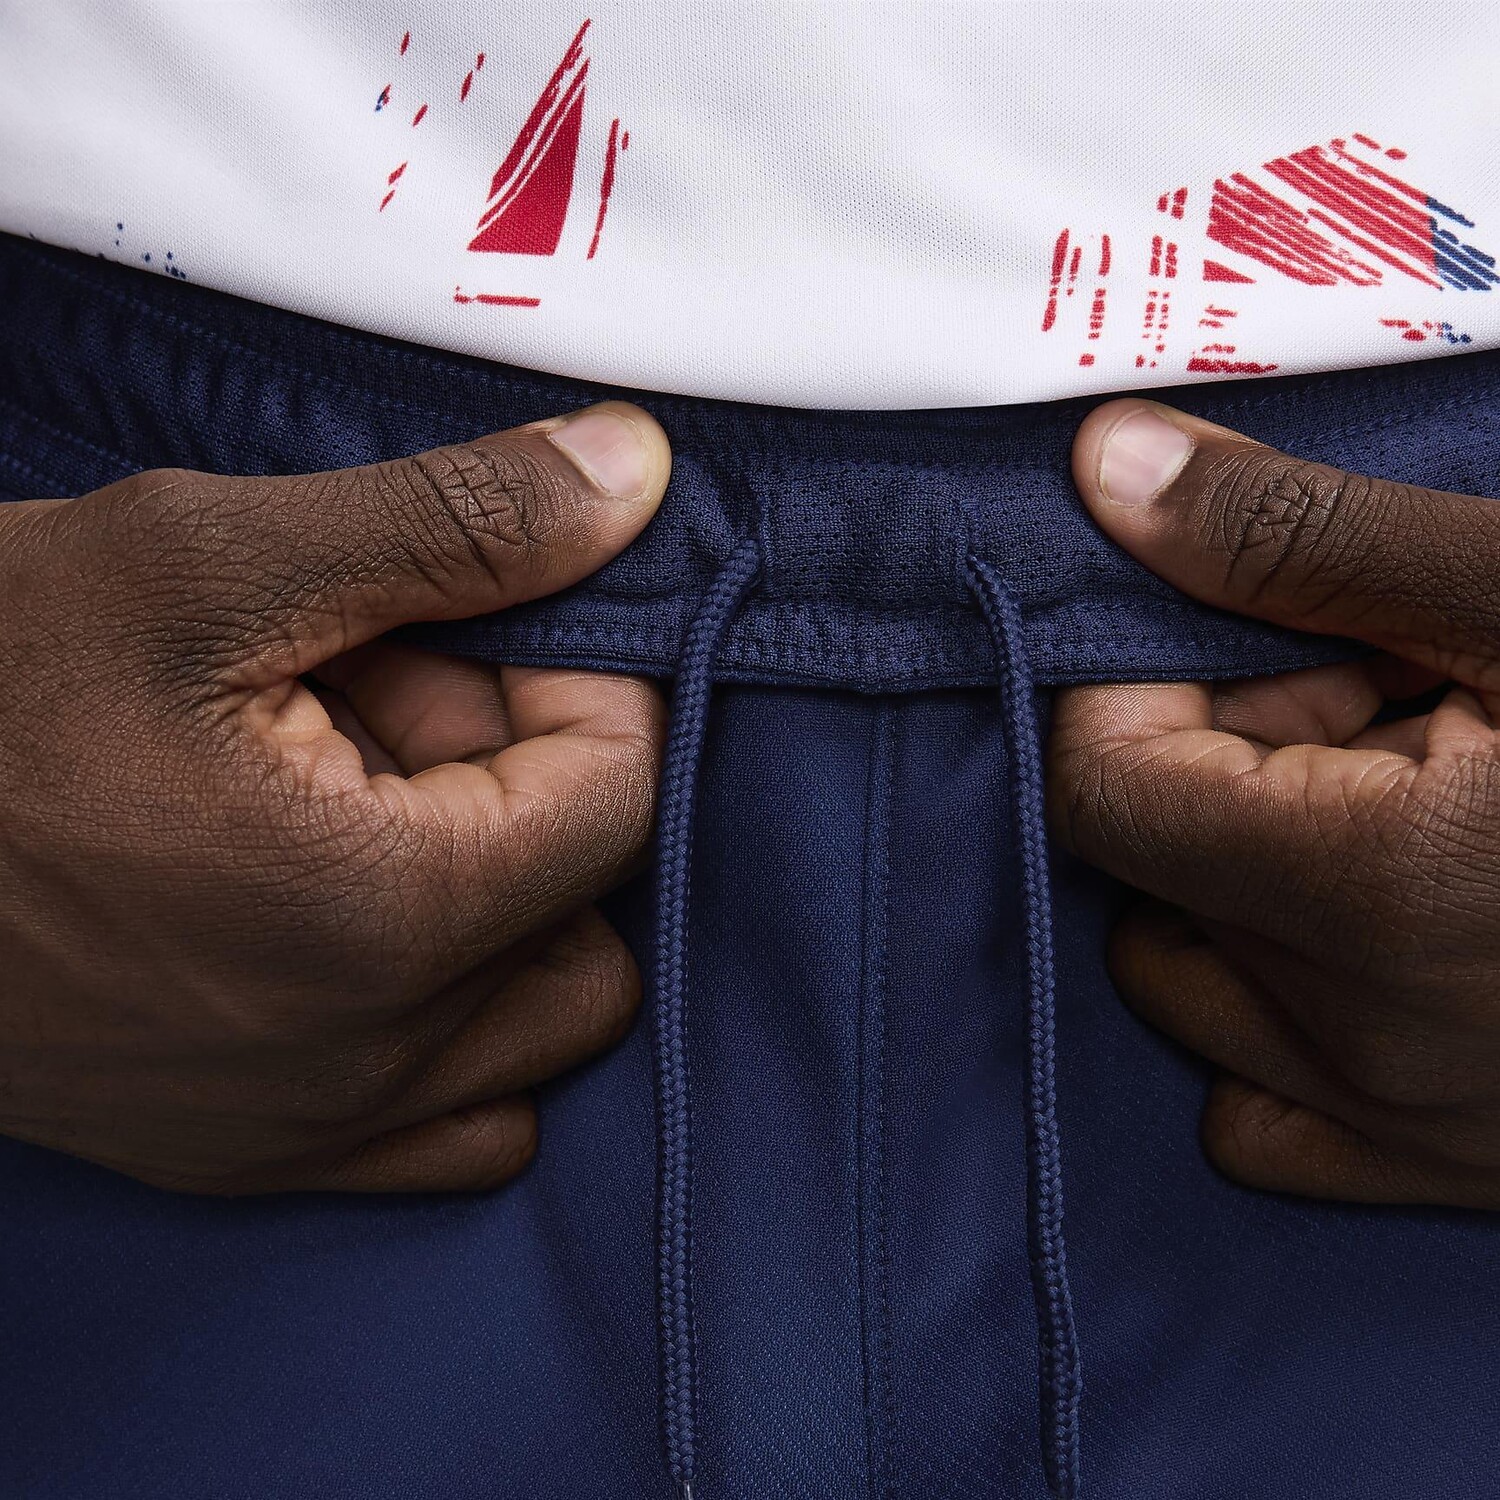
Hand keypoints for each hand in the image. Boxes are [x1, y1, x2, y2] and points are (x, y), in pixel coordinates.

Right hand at [0, 401, 670, 1193]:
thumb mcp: (207, 560)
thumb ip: (455, 524)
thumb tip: (633, 478)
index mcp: (385, 917)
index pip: (622, 797)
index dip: (580, 686)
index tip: (481, 628)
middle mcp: (370, 1058)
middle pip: (589, 912)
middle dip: (530, 787)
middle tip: (396, 701)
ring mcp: (310, 1129)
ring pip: (537, 1026)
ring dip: (495, 900)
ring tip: (359, 800)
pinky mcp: (246, 1154)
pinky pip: (449, 1121)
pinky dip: (448, 1019)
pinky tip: (342, 913)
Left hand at [1050, 398, 1499, 1208]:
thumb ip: (1300, 540)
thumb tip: (1107, 471)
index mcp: (1365, 888)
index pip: (1101, 781)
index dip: (1149, 686)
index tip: (1268, 635)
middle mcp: (1358, 1037)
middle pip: (1146, 873)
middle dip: (1221, 765)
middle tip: (1370, 700)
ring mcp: (1403, 1126)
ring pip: (1192, 987)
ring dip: (1246, 880)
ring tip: (1397, 804)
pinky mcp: (1452, 1177)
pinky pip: (1267, 1116)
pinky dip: (1280, 1020)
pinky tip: (1385, 939)